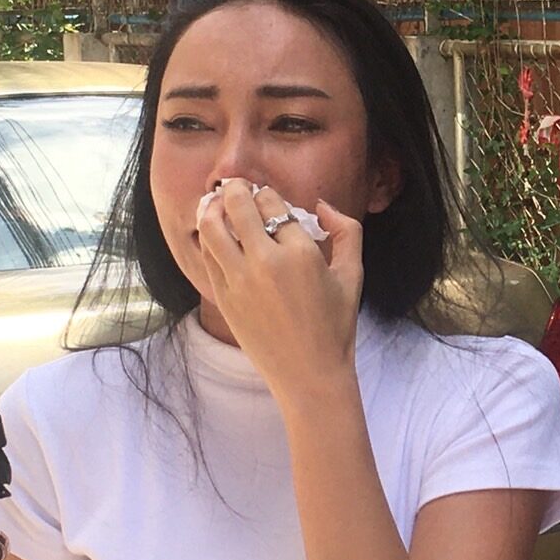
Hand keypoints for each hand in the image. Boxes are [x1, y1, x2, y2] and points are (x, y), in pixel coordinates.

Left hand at [197, 179, 362, 397]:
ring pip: (212, 226)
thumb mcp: (353, 275)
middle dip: (235, 188)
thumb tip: (322, 205)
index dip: (266, 192)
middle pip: (237, 205)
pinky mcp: (224, 298)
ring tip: (215, 202)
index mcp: (302, 253)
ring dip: (211, 207)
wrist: (309, 374)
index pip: (273, 203)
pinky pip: (207, 255)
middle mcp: (267, 262)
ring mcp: (240, 281)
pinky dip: (207, 237)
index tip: (266, 195)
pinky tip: (213, 232)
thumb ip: (346, 231)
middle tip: (235, 185)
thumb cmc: (335, 326)